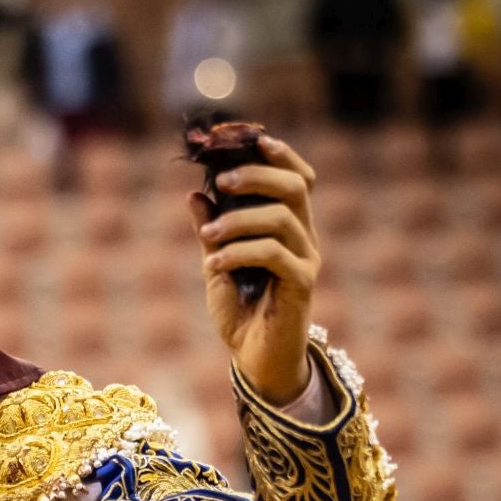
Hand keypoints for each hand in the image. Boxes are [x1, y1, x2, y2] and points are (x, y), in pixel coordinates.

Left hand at [188, 133, 321, 405]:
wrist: (254, 361)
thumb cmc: (240, 312)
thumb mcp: (217, 265)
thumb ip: (210, 230)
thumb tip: (194, 193)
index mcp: (289, 227)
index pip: (299, 178)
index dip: (281, 155)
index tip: (253, 139)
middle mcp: (305, 238)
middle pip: (297, 187)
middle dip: (258, 176)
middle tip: (222, 180)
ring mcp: (306, 261)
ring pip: (282, 218)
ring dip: (238, 219)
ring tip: (208, 234)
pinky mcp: (301, 285)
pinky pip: (274, 254)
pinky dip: (238, 252)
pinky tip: (213, 263)